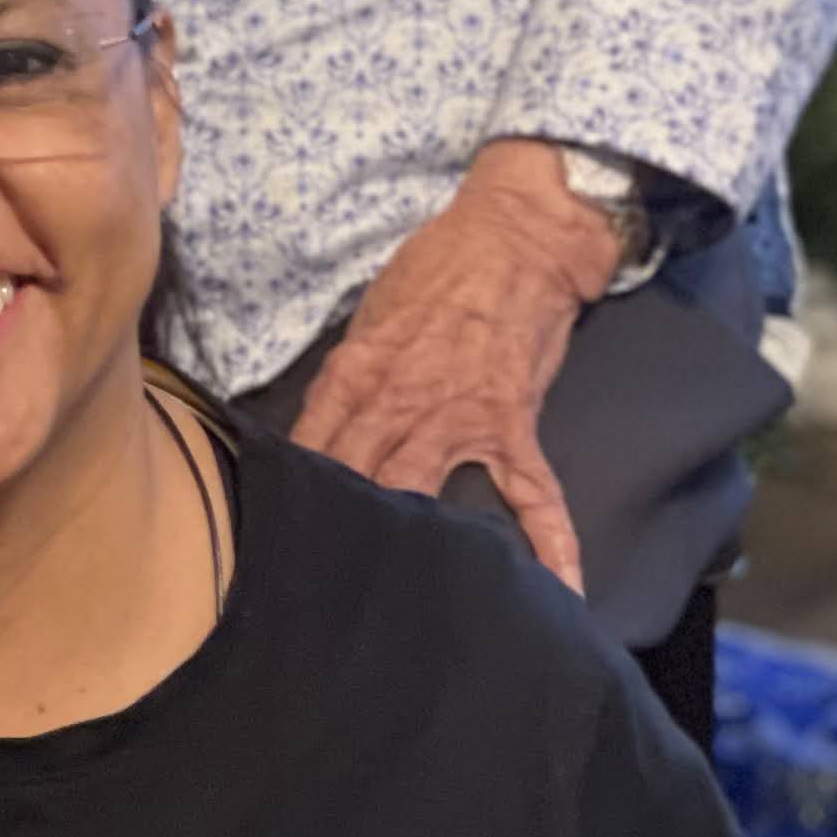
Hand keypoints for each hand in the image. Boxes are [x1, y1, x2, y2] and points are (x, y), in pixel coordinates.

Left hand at [290, 142, 621, 591]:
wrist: (514, 237)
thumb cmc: (436, 268)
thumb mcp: (372, 314)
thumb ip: (349, 374)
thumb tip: (323, 423)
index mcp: (357, 371)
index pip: (312, 442)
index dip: (293, 489)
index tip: (276, 532)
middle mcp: (399, 400)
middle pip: (355, 476)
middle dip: (336, 525)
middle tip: (318, 582)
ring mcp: (458, 417)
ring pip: (421, 490)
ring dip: (410, 542)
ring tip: (396, 599)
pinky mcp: (511, 422)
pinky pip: (533, 493)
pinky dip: (550, 544)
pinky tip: (560, 592)